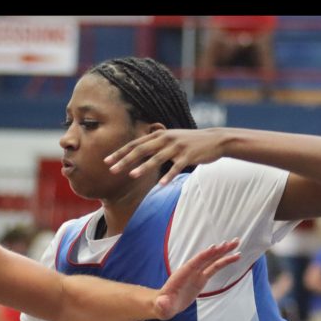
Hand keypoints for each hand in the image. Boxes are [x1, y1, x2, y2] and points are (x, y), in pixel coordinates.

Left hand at [105, 128, 228, 184]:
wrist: (214, 139)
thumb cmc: (188, 142)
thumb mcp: (169, 139)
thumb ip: (153, 145)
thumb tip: (135, 153)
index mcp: (158, 135)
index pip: (135, 144)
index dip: (120, 152)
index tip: (106, 161)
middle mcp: (165, 139)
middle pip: (141, 150)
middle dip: (125, 160)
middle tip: (112, 170)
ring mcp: (177, 147)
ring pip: (157, 158)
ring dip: (144, 167)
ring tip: (132, 176)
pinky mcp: (189, 155)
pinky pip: (177, 167)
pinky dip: (169, 175)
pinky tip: (161, 184)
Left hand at [153, 239, 241, 319]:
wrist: (165, 305)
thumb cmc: (162, 306)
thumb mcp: (162, 307)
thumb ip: (162, 304)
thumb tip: (162, 303)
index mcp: (181, 275)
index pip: (194, 263)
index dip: (204, 256)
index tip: (215, 247)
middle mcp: (190, 272)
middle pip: (206, 258)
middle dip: (218, 250)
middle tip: (232, 242)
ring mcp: (196, 274)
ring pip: (212, 261)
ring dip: (224, 253)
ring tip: (236, 245)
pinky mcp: (201, 279)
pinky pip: (214, 269)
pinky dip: (223, 263)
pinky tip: (234, 257)